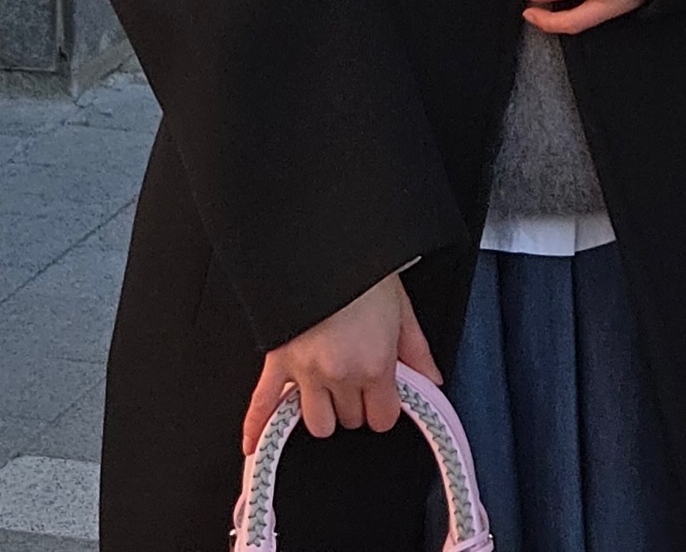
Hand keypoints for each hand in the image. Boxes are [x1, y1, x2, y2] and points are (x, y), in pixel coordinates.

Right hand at [241, 270, 442, 455]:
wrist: (324, 240)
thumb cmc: (364, 268)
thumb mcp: (402, 307)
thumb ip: (418, 351)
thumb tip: (433, 381)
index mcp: (374, 363)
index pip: (382, 418)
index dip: (384, 407)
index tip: (384, 394)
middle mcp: (340, 374)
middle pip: (351, 420)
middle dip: (357, 404)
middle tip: (358, 378)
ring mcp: (306, 371)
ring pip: (317, 423)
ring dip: (324, 411)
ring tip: (328, 390)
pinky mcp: (278, 359)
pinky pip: (263, 402)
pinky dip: (257, 426)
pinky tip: (252, 444)